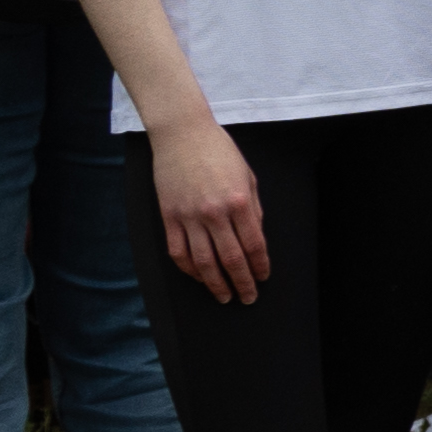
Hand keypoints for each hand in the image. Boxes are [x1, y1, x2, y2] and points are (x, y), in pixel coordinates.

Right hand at [152, 120, 269, 300]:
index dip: (260, 266)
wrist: (183, 133)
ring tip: (224, 296)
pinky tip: (199, 277)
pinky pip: (178, 252)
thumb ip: (254, 209)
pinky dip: (189, 270)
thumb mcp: (248, 176)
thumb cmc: (219, 152)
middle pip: (231, 259)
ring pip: (203, 262)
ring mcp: (189, 216)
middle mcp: (215, 213)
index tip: (263, 278)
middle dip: (242, 282)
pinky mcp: (168, 216)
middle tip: (247, 297)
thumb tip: (257, 238)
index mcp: (240, 202)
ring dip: (215, 284)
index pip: (254, 245)